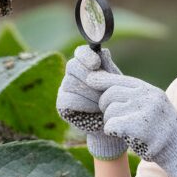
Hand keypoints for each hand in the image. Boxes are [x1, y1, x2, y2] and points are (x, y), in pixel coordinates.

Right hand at [56, 45, 126, 160]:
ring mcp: (65, 88)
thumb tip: (103, 51)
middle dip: (90, 78)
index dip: (86, 56)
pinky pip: (69, 99)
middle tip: (103, 91)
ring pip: (71, 83)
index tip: (96, 64)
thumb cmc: (114, 100)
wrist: (112, 124)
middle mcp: (73, 74)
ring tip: (103, 103)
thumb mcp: (115, 83)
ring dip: (90, 94)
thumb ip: (108, 68)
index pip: (80, 52)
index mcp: (86, 64)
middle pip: (73, 66)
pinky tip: (95, 110)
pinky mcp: (62, 103)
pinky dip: (84, 104)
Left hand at [87, 72, 176, 176]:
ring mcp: (145, 111)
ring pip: (110, 110)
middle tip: (111, 116)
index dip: (103, 81)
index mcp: (149, 90)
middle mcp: (148, 97)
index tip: (90, 80)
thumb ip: (134, 95)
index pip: (119, 80)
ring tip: (122, 128)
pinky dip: (111, 130)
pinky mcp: (140, 128)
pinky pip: (111, 124)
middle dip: (105, 105)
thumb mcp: (153, 105)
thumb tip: (103, 82)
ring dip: (110, 121)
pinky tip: (121, 134)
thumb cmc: (163, 130)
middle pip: (110, 94)